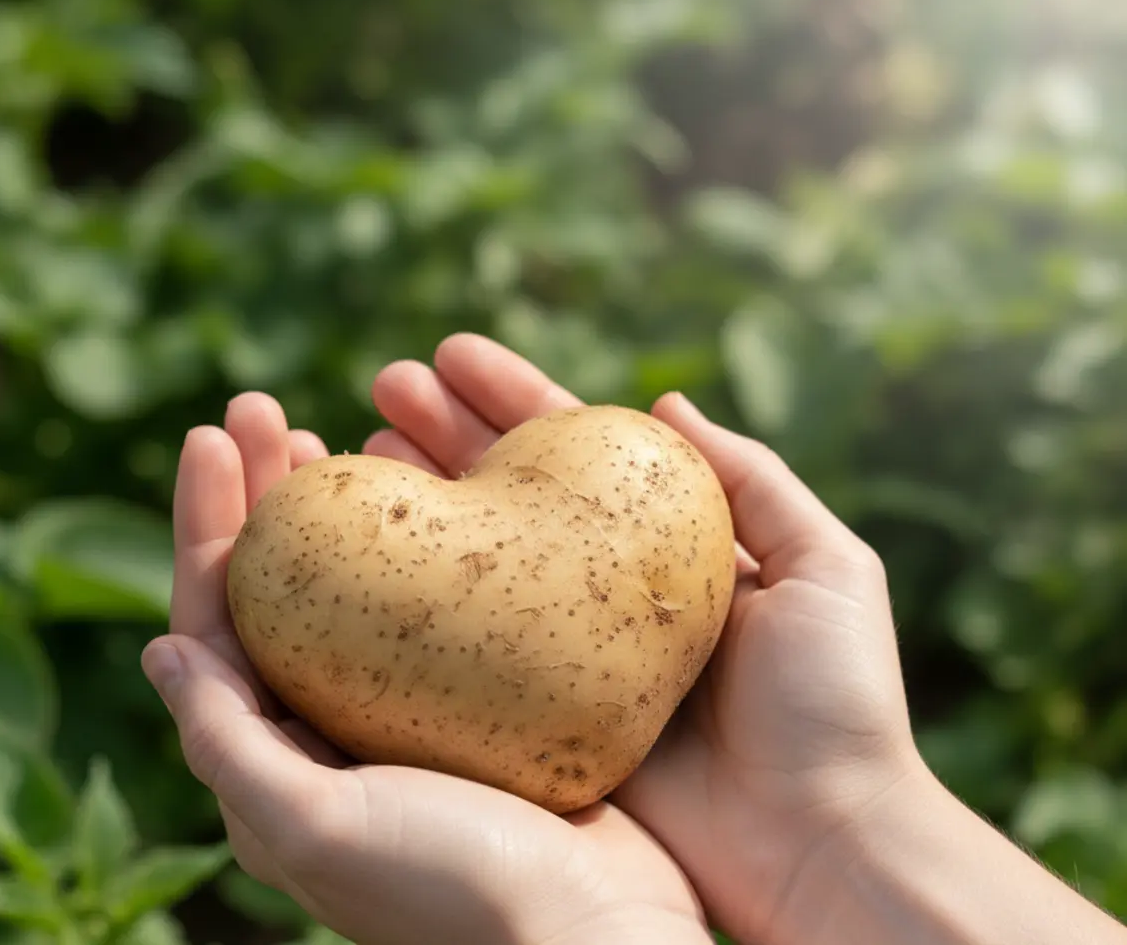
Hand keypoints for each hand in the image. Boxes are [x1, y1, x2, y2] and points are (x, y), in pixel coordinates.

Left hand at [142, 393, 714, 944]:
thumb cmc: (450, 892)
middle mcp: (333, 731)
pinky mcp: (481, 701)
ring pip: (356, 588)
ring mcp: (409, 712)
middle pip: (280, 591)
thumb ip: (227, 745)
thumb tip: (161, 647)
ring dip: (338, 511)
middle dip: (262, 497)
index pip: (216, 622)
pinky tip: (433, 493)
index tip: (212, 436)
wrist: (590, 937)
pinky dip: (423, 544)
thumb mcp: (315, 827)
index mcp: (276, 759)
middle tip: (264, 411)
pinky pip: (436, 603)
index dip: (206, 525)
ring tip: (334, 436)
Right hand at [361, 334, 923, 943]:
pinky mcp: (537, 718)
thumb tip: (666, 400)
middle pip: (510, 491)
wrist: (819, 840)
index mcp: (662, 546)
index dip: (513, 400)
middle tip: (386, 385)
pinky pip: (466, 650)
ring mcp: (562, 653)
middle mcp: (602, 590)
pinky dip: (417, 601)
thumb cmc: (834, 701)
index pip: (575, 451)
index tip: (451, 354)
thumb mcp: (828, 567)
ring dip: (419, 498)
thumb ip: (754, 478)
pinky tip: (374, 558)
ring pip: (476, 558)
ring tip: (359, 446)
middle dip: (446, 432)